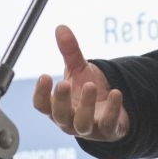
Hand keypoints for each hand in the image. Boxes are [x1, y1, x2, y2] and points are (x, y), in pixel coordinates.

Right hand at [32, 24, 129, 141]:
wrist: (112, 106)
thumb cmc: (88, 90)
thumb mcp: (79, 69)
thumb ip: (70, 51)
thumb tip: (61, 27)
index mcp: (58, 107)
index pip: (42, 105)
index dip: (41, 93)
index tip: (45, 76)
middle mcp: (70, 121)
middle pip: (60, 116)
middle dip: (61, 101)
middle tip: (64, 83)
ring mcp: (89, 129)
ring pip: (82, 124)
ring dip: (85, 105)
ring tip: (90, 86)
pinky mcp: (108, 131)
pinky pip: (109, 124)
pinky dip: (112, 109)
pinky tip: (116, 93)